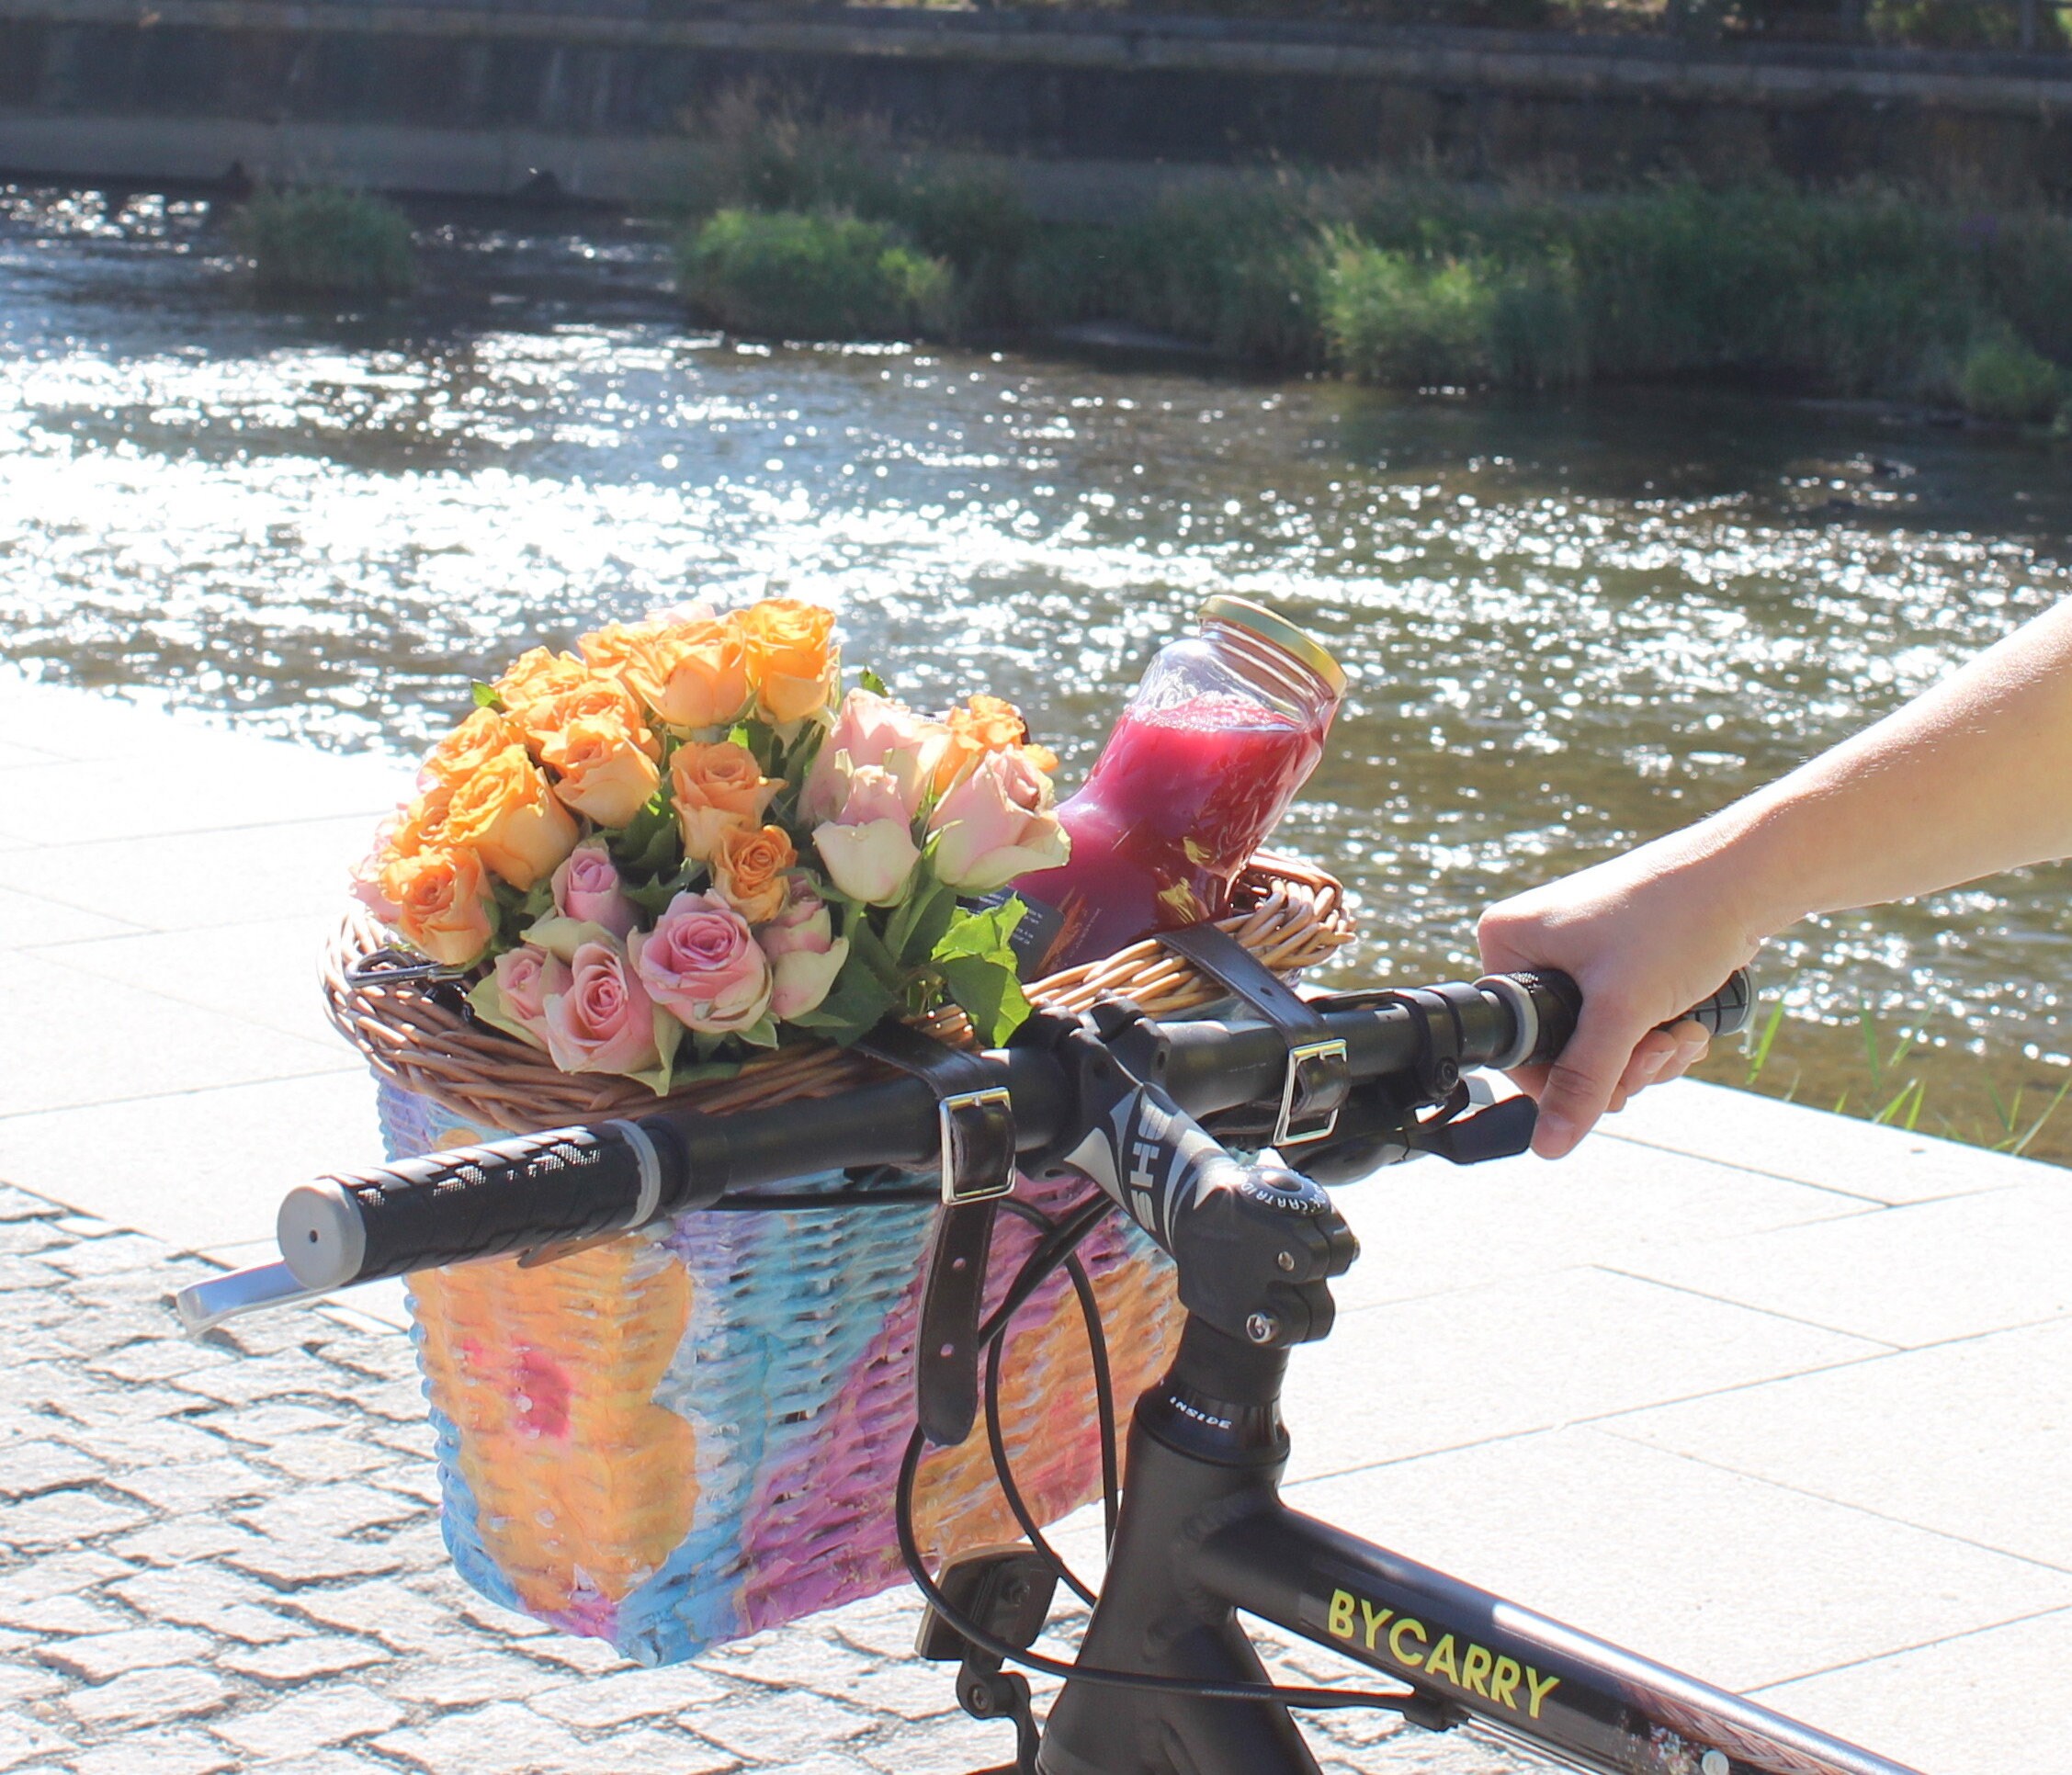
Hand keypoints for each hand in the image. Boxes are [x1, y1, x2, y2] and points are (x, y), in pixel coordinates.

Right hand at [1477, 838, 1763, 1158]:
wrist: (1748, 875)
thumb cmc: (1677, 918)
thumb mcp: (1623, 1010)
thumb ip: (1585, 1081)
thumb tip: (1549, 1147)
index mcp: (1509, 942)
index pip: (1518, 1045)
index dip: (1566, 1079)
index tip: (1618, 1078)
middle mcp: (1536, 946)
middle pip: (1563, 1051)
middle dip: (1621, 1064)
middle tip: (1658, 1049)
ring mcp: (1579, 955)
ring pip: (1602, 1044)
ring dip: (1649, 1054)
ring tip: (1681, 1032)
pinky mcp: (1620, 962)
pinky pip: (1625, 1025)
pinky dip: (1659, 1035)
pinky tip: (1688, 1024)